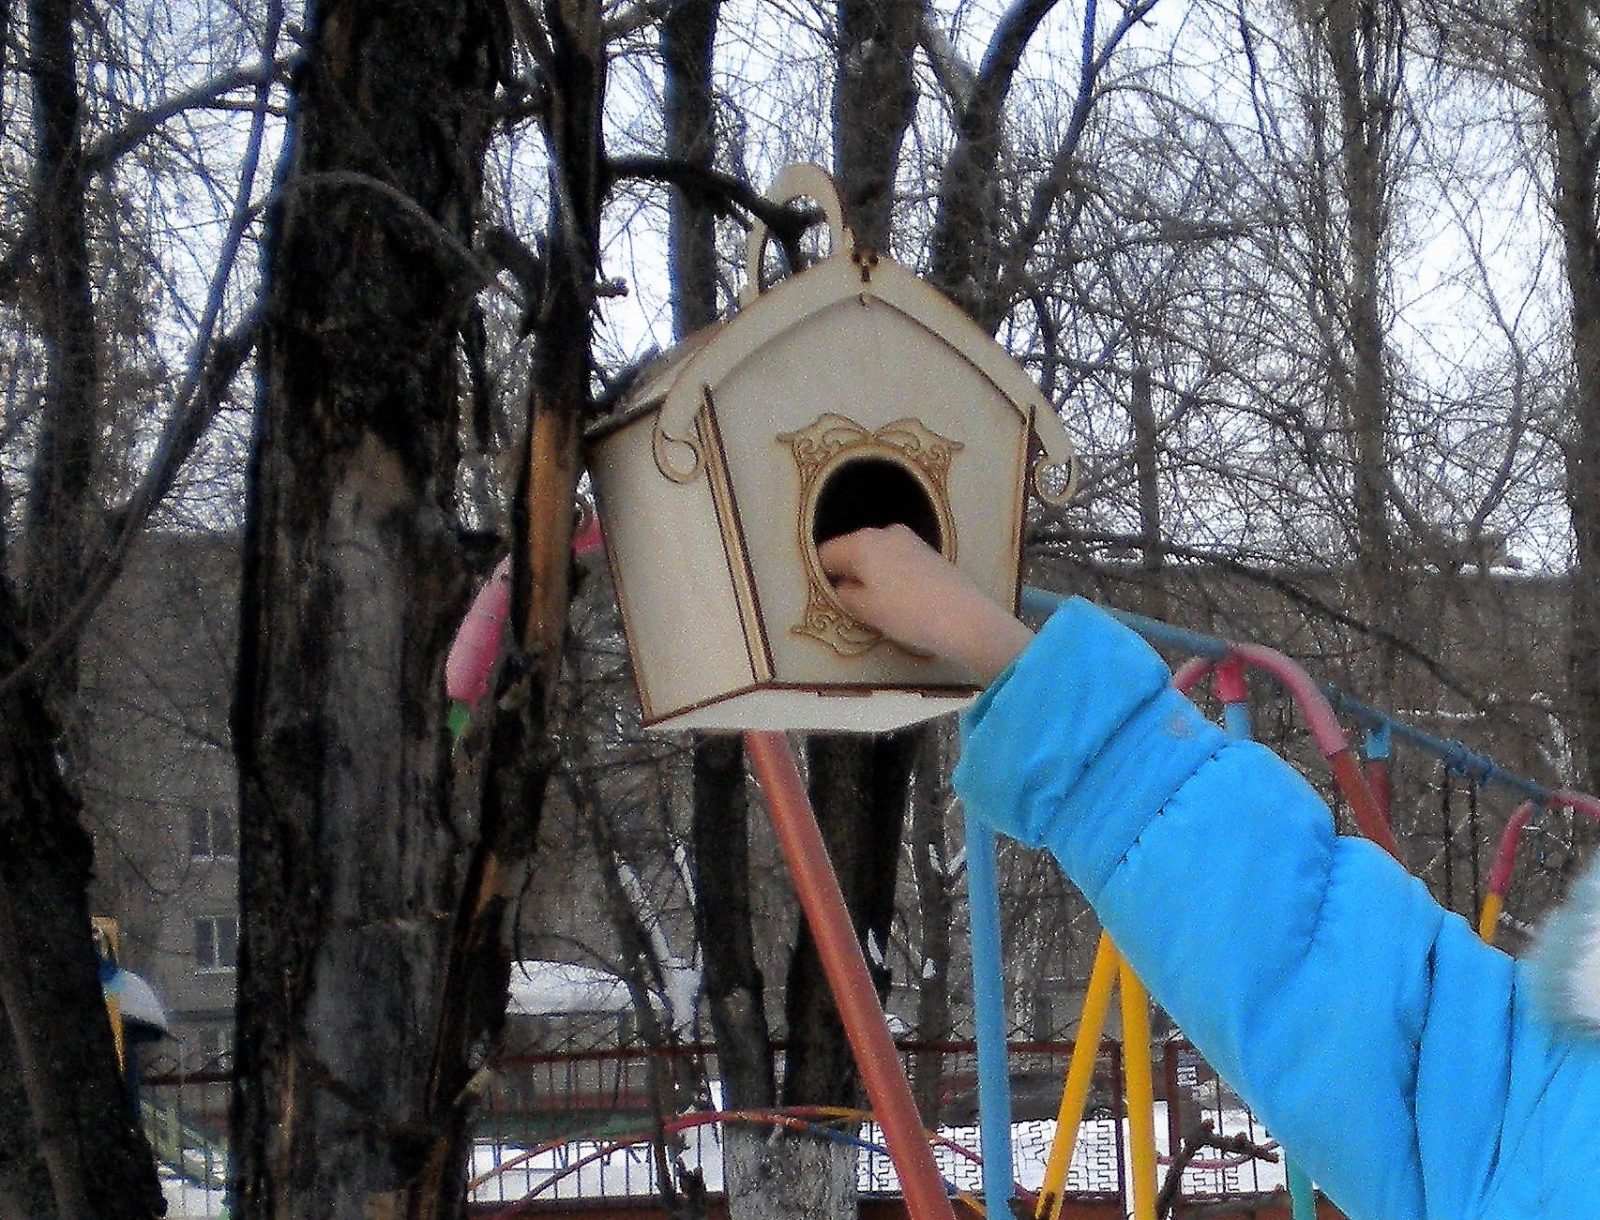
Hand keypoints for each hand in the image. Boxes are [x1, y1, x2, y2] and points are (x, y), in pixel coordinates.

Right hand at [816, 526, 1034, 684]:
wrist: (964, 617)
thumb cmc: (907, 613)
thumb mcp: (865, 610)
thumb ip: (844, 594)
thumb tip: (841, 585)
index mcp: (861, 543)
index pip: (825, 553)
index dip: (822, 577)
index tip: (826, 599)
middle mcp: (883, 532)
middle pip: (851, 551)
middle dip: (847, 574)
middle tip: (851, 606)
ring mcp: (908, 539)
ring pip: (875, 555)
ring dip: (870, 576)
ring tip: (878, 606)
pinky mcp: (927, 550)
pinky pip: (895, 560)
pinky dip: (890, 575)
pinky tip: (900, 599)